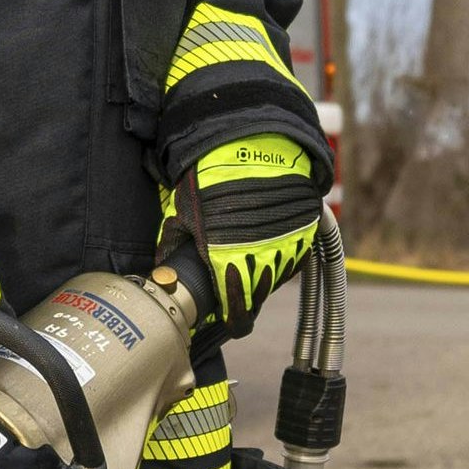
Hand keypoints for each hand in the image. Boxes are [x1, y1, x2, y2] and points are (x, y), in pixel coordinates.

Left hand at [172, 137, 324, 329]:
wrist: (247, 144)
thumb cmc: (209, 178)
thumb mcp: (182, 212)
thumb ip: (173, 244)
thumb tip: (164, 268)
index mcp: (228, 260)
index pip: (238, 310)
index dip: (235, 322)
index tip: (233, 324)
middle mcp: (262, 256)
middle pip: (258, 296)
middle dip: (246, 298)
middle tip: (236, 294)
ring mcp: (287, 242)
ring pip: (278, 277)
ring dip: (264, 277)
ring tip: (250, 266)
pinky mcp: (303, 227)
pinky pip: (294, 255)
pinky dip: (282, 257)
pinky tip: (268, 247)